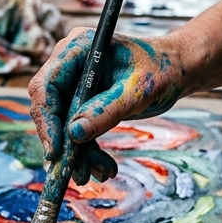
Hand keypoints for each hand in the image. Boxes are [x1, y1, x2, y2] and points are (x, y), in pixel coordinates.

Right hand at [27, 27, 184, 183]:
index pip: (45, 86)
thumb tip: (74, 134)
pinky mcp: (81, 102)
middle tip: (76, 173)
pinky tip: (104, 168)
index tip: (55, 152)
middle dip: (63, 144)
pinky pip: (75, 132)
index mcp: (77, 49)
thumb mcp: (138, 91)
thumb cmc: (161, 71)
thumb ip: (107, 110)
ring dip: (78, 155)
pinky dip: (88, 152)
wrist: (176, 71)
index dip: (47, 120)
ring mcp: (74, 84)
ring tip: (100, 173)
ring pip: (62, 127)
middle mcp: (69, 65)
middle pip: (49, 110)